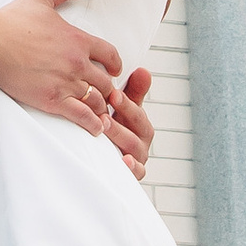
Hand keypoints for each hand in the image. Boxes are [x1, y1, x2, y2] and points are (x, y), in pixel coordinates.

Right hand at [0, 0, 127, 136]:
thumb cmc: (11, 20)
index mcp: (78, 40)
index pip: (110, 54)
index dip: (115, 64)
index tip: (114, 70)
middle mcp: (77, 63)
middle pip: (106, 81)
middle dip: (107, 88)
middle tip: (105, 94)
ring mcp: (66, 83)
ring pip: (97, 100)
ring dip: (101, 106)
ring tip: (102, 113)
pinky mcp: (52, 100)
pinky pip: (82, 116)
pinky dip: (93, 123)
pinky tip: (96, 128)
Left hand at [105, 64, 154, 180]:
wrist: (104, 159)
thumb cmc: (115, 129)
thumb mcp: (122, 110)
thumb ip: (132, 92)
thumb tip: (142, 70)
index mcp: (140, 124)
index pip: (137, 113)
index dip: (128, 104)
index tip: (114, 95)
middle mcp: (141, 141)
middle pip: (137, 131)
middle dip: (121, 120)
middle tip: (103, 114)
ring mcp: (138, 159)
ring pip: (133, 149)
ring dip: (120, 138)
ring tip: (105, 128)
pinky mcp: (132, 175)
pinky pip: (136, 173)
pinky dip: (132, 168)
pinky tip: (124, 161)